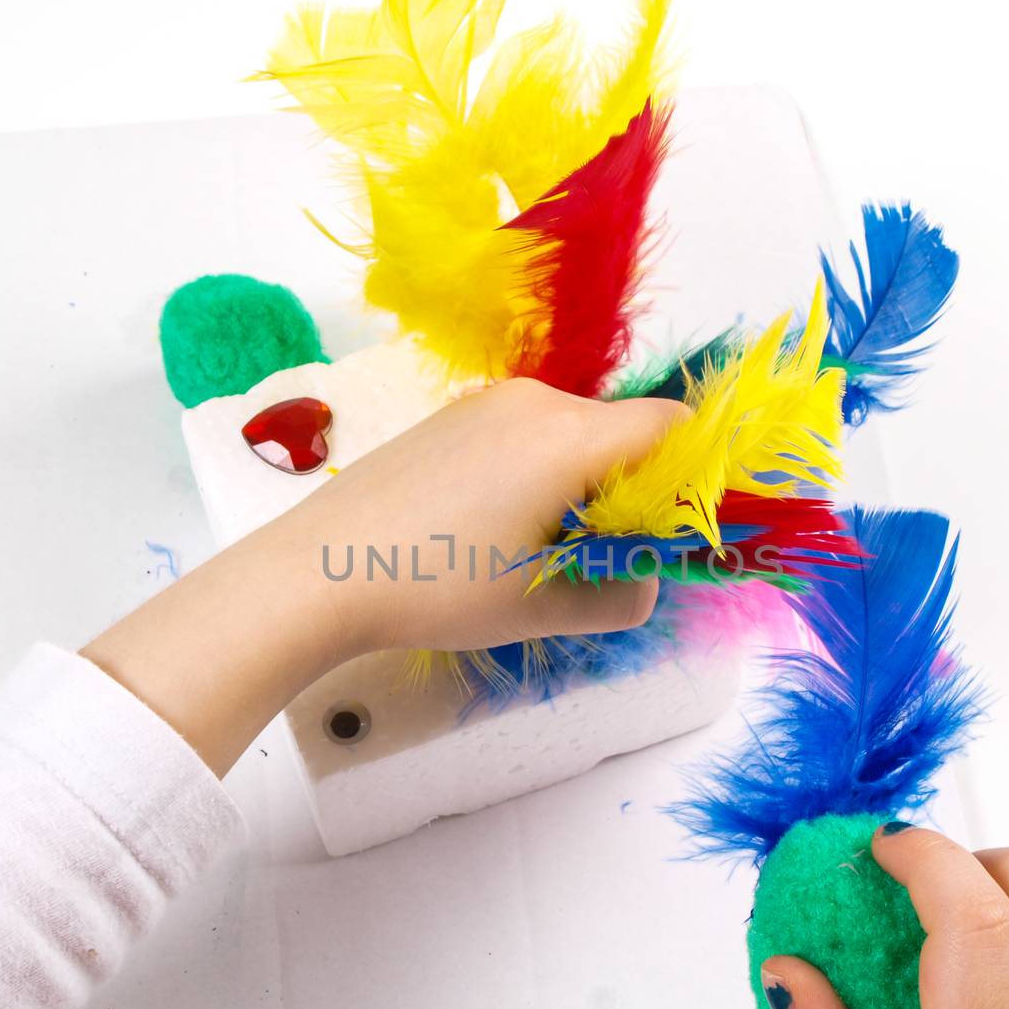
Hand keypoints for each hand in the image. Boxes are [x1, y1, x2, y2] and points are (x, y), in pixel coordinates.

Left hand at [281, 376, 684, 654]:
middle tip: (602, 555)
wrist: (318, 568)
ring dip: (579, 482)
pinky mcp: (452, 414)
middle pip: (621, 430)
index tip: (670, 528)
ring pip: (571, 431)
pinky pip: (526, 431)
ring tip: (537, 548)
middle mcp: (535, 401)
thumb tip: (645, 582)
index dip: (690, 472)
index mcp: (570, 437)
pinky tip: (492, 526)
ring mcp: (487, 401)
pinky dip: (536, 470)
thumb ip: (619, 597)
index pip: (671, 425)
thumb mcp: (538, 608)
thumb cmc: (436, 586)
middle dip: (630, 488)